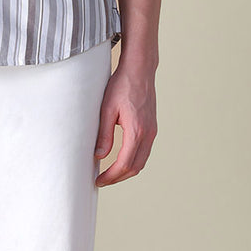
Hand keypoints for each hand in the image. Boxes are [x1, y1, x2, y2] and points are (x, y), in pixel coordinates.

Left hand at [94, 60, 156, 185]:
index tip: (99, 180)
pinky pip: (144, 152)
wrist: (139, 70)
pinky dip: (133, 161)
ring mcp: (152, 131)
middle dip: (118, 177)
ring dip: (126, 171)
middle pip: (135, 167)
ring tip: (110, 174)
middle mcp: (148, 133)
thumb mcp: (107, 109)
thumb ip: (103, 134)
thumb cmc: (122, 85)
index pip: (124, 164)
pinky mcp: (152, 128)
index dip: (111, 176)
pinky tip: (121, 160)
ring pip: (142, 161)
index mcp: (136, 130)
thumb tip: (98, 156)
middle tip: (102, 180)